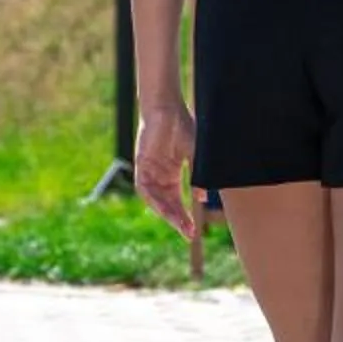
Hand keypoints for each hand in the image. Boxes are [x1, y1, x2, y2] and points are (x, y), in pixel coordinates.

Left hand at [134, 97, 196, 236]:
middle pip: (168, 205)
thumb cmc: (182, 126)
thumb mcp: (194, 154)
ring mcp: (150, 172)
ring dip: (167, 213)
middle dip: (178, 220)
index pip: (178, 201)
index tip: (194, 231)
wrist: (167, 108)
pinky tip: (163, 209)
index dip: (185, 216)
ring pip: (156, 200)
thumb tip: (201, 198)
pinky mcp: (141, 166)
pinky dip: (153, 200)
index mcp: (172, 174)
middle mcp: (160, 176)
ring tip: (180, 224)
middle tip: (189, 233)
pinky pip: (144, 189)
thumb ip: (197, 175)